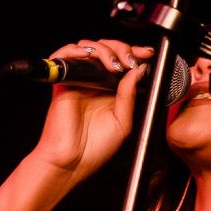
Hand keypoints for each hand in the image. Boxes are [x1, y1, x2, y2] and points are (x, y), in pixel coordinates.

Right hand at [31, 38, 153, 179]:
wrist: (71, 162)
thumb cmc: (95, 148)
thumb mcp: (123, 121)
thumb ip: (129, 95)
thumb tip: (137, 71)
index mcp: (112, 90)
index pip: (123, 61)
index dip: (135, 53)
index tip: (148, 53)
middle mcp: (96, 82)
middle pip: (107, 49)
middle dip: (122, 48)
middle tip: (132, 60)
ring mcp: (79, 81)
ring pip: (88, 48)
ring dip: (104, 49)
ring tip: (115, 64)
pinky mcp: (62, 83)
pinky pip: (63, 57)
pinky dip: (74, 50)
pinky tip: (90, 57)